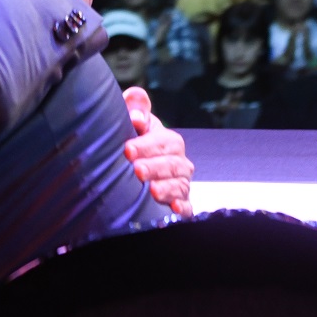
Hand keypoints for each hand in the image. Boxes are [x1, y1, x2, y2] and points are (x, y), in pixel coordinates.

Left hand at [121, 88, 192, 216]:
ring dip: (167, 188)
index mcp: (169, 142)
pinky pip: (188, 208)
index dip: (147, 146)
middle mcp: (179, 163)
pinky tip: (175, 209)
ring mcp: (181, 184)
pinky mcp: (181, 205)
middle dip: (155, 168)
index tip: (128, 150)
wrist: (131, 170)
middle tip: (137, 170)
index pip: (164, 142)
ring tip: (152, 190)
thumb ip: (136, 107)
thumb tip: (136, 117)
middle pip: (173, 164)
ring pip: (180, 186)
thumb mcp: (134, 120)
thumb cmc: (133, 140)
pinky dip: (183, 208)